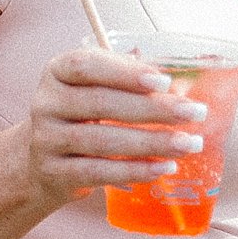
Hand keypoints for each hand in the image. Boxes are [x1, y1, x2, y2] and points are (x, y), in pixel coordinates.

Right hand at [25, 44, 209, 206]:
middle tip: (194, 113)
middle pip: (100, 103)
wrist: (43, 159)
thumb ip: (129, 79)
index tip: (164, 81)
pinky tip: (163, 167)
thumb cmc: (82, 115)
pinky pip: (97, 172)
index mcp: (57, 72)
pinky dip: (134, 170)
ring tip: (187, 143)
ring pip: (101, 140)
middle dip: (153, 109)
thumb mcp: (95, 88)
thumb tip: (181, 84)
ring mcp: (46, 139)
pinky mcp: (53, 172)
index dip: (124, 73)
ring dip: (151, 142)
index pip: (85, 66)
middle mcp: (46, 103)